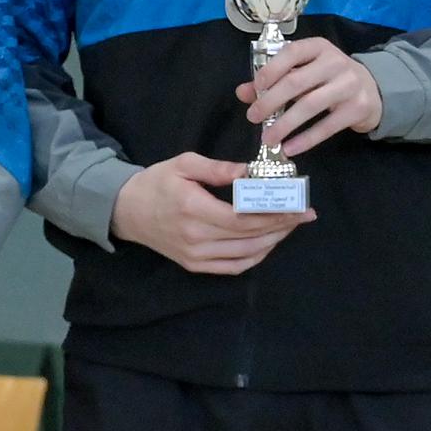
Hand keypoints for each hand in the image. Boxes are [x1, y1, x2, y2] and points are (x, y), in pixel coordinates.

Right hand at [109, 152, 313, 273]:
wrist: (125, 210)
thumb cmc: (156, 182)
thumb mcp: (184, 164)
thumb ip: (219, 169)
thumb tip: (251, 172)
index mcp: (194, 209)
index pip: (244, 218)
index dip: (275, 214)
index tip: (298, 206)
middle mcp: (196, 238)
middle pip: (250, 237)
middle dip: (282, 226)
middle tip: (304, 214)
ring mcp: (195, 256)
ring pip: (246, 254)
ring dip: (273, 241)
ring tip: (289, 226)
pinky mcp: (194, 266)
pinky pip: (234, 267)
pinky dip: (255, 256)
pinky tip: (268, 243)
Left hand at [237, 37, 382, 157]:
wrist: (373, 89)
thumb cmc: (330, 78)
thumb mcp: (305, 70)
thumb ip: (274, 78)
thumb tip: (242, 92)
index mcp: (318, 47)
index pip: (291, 53)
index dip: (271, 70)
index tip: (255, 88)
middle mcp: (335, 62)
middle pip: (297, 82)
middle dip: (270, 101)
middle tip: (253, 117)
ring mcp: (349, 85)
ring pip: (310, 105)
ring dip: (285, 124)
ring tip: (268, 138)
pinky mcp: (357, 108)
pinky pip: (327, 126)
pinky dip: (306, 139)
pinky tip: (289, 148)